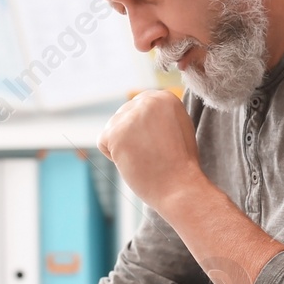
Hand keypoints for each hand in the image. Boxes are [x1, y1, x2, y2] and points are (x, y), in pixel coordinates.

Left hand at [99, 89, 207, 211]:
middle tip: (153, 153)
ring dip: (123, 145)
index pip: (139, 106)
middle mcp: (148, 100)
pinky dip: (113, 156)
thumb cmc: (180, 163)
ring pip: (112, 128)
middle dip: (132, 136)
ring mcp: (130, 116)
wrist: (180, 187)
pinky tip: (134, 162)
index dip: (146, 129)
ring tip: (145, 158)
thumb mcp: (177, 126)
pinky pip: (103, 142)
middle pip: (124, 115)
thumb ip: (159, 113)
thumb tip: (137, 107)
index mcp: (165, 96)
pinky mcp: (115, 133)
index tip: (161, 144)